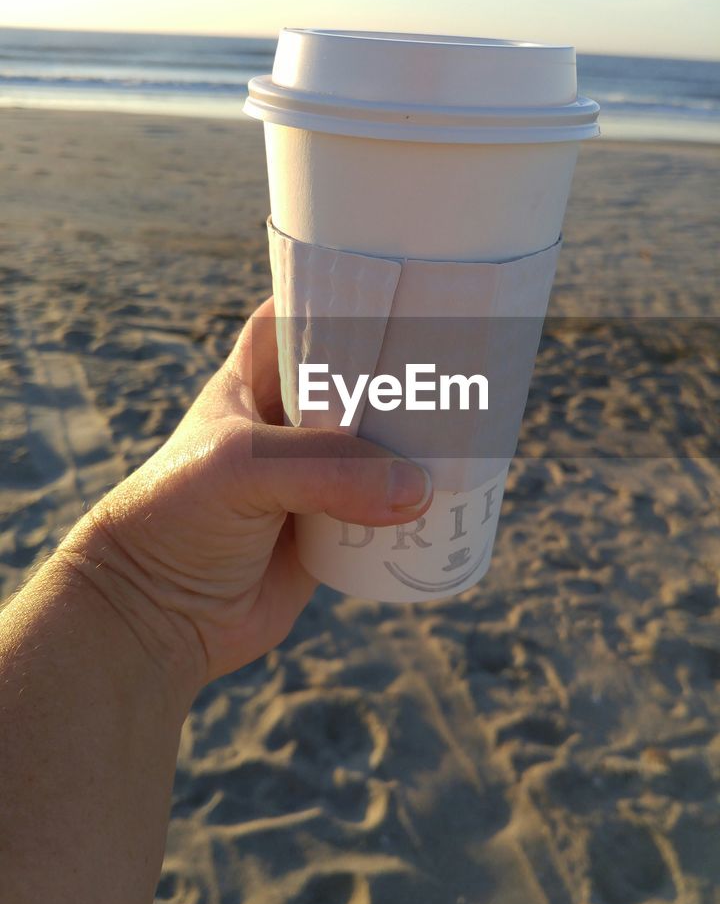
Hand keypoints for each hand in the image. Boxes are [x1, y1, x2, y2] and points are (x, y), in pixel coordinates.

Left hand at [60, 298, 431, 694]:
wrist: (155, 618)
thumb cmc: (177, 518)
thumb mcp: (243, 468)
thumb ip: (329, 469)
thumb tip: (420, 489)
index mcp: (252, 382)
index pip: (296, 317)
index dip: (341, 295)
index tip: (399, 284)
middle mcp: (284, 424)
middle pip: (356, 380)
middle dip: (403, 370)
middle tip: (461, 356)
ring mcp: (310, 479)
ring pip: (379, 445)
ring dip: (419, 439)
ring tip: (474, 420)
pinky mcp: (330, 533)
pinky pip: (386, 510)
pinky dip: (418, 503)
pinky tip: (457, 491)